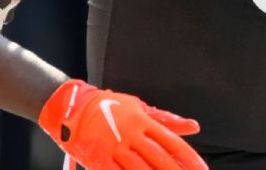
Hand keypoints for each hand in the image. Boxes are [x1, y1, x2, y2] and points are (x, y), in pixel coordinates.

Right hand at [39, 79, 206, 169]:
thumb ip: (166, 119)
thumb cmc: (108, 106)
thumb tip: (194, 127)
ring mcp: (114, 148)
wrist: (71, 107)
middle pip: (159, 160)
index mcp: (141, 120)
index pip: (171, 142)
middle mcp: (130, 134)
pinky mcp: (99, 160)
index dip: (189, 158)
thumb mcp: (138, 107)